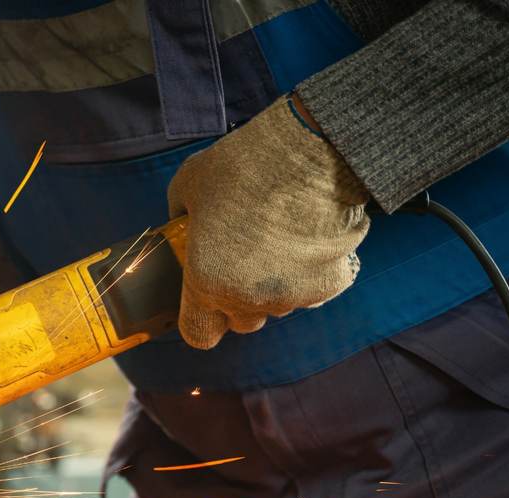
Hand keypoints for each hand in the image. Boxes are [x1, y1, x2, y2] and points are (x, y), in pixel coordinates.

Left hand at [167, 95, 369, 348]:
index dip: (200, 322)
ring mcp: (291, 296)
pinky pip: (315, 290)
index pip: (198, 334)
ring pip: (278, 306)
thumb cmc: (244, 166)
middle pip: (241, 322)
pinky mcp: (330, 283)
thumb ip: (179, 216)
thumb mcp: (187, 185)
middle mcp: (247, 299)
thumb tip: (183, 222)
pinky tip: (308, 238)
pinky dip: (312, 272)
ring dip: (274, 286)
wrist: (312, 152)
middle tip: (241, 261)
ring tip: (277, 241)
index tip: (204, 305)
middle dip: (238, 300)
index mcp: (205, 283)